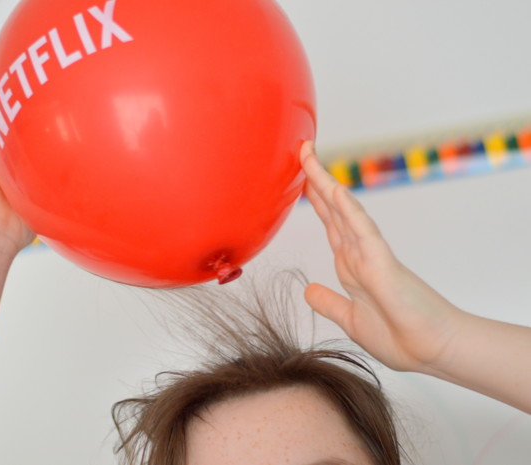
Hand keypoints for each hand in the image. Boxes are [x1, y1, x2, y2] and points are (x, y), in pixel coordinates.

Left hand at [299, 141, 463, 372]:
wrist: (432, 353)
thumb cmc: (399, 338)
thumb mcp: (350, 319)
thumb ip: (329, 302)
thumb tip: (308, 290)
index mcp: (351, 265)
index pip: (329, 222)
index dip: (315, 198)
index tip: (300, 174)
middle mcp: (359, 254)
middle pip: (333, 208)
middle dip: (315, 179)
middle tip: (301, 149)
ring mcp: (371, 256)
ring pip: (344, 211)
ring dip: (326, 184)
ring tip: (309, 157)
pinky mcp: (383, 265)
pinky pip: (364, 232)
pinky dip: (349, 211)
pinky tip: (336, 190)